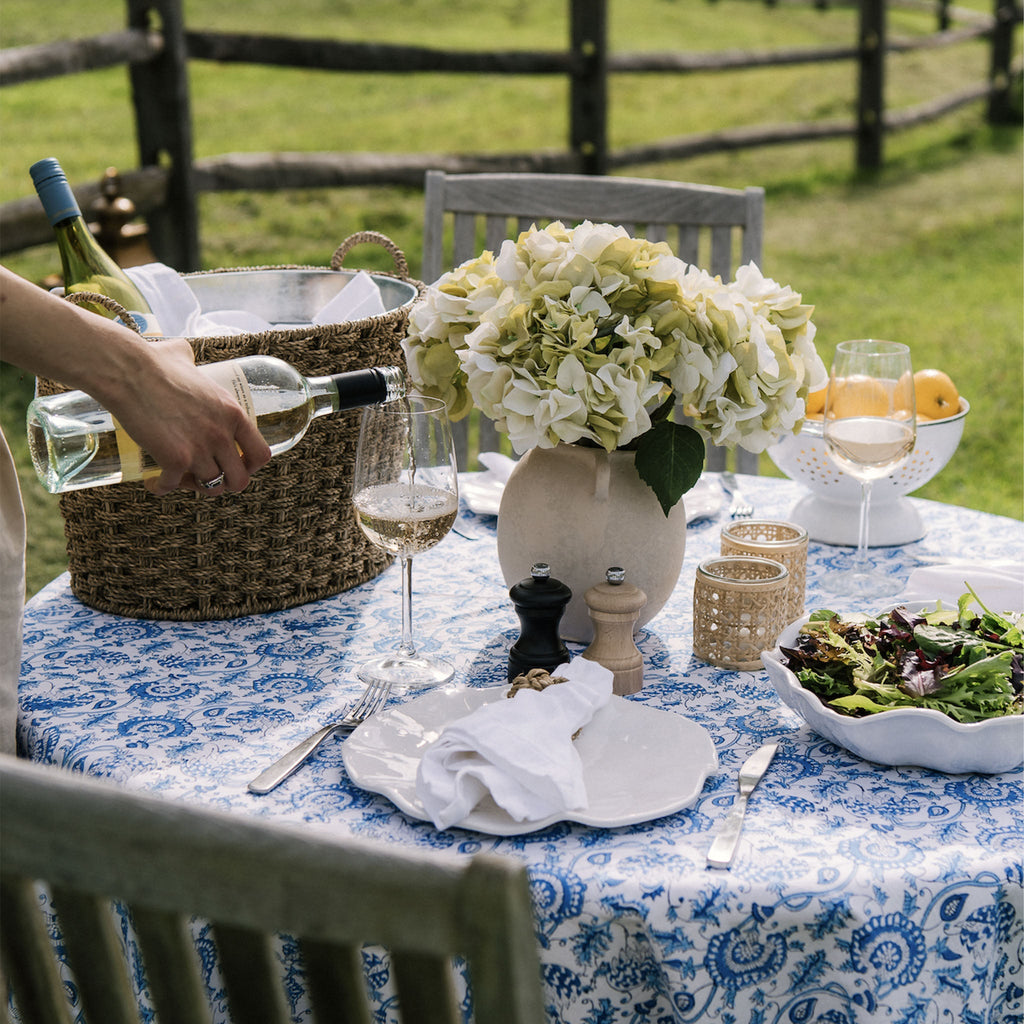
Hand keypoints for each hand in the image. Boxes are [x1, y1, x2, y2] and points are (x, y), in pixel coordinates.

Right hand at [1, 267, 270, 496]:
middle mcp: (222, 435)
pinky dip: (162, 487)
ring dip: (194, 486)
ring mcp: (200, 449)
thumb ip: (192, 363)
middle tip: (207, 477)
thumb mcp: (186, 359)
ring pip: (210, 487)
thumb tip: (183, 356)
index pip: (261, 454)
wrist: (128, 371)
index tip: (238, 466)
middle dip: (225, 484)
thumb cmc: (153, 361)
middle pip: (239, 480)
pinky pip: (173, 487)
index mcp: (233, 413)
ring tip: (180, 477)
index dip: (251, 466)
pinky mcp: (175, 459)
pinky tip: (155, 482)